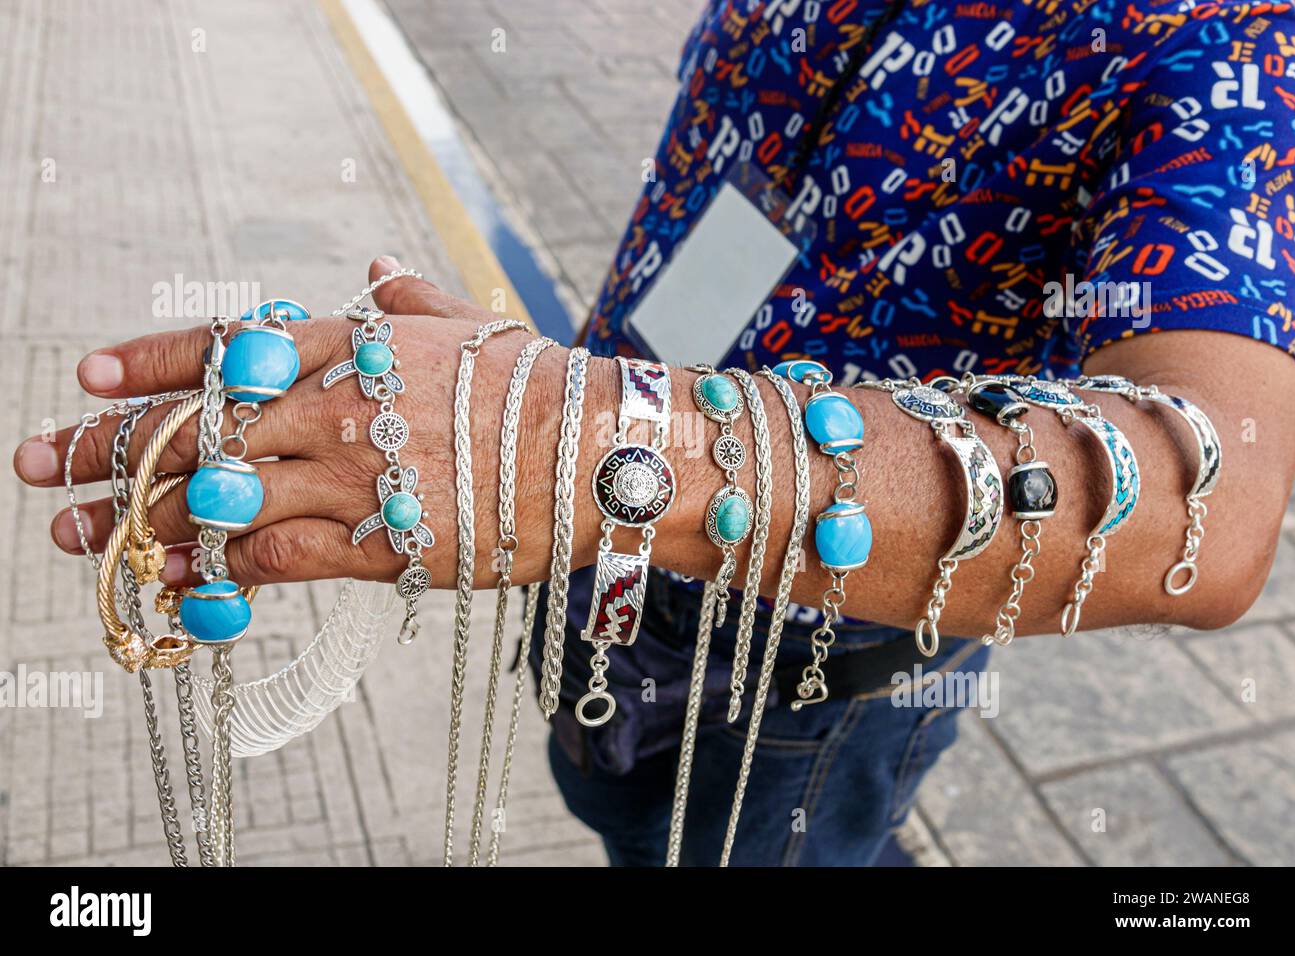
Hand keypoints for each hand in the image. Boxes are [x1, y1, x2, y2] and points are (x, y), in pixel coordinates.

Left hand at [13, 257, 537, 588]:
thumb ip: (406, 296)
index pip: (224, 347)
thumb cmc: (539, 383)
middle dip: (103, 448)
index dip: (148, 361)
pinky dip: (213, 570)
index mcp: (348, 345)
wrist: (597, 452)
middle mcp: (331, 407)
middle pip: (192, 429)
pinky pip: (271, 557)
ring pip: (213, 499)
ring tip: (72, 536)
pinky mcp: (374, 544)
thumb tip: (373, 264)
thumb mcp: (468, 322)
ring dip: (133, 520)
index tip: (87, 377)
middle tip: (34, 465)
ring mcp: (348, 477)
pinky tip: (168, 580)